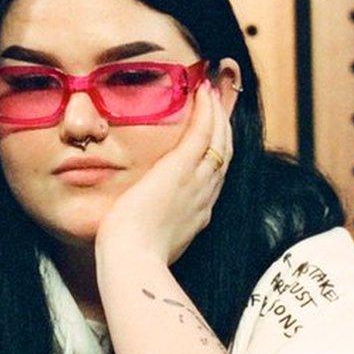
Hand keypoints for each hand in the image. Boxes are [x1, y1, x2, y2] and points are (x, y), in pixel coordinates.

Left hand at [95, 78, 233, 266]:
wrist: (131, 262)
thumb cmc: (129, 258)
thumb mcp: (146, 242)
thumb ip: (146, 226)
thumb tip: (133, 220)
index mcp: (196, 215)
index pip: (212, 177)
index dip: (215, 154)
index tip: (213, 137)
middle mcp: (203, 197)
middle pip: (224, 155)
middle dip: (224, 128)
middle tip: (220, 103)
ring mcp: (196, 182)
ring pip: (220, 141)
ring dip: (219, 113)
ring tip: (212, 91)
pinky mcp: (180, 170)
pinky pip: (203, 132)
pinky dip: (207, 111)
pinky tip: (203, 92)